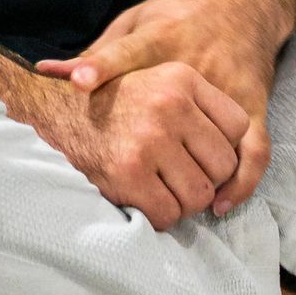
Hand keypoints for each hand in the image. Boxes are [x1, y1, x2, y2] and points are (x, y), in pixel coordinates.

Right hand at [23, 54, 258, 229]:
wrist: (53, 108)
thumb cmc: (113, 101)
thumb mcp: (156, 78)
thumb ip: (198, 104)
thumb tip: (242, 153)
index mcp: (181, 78)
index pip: (239, 126)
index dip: (223, 147)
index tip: (201, 152)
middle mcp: (169, 104)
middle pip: (224, 165)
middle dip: (205, 179)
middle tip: (181, 176)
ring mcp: (149, 140)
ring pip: (200, 195)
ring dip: (184, 201)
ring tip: (163, 188)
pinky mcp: (128, 173)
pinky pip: (168, 213)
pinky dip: (160, 216)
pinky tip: (144, 200)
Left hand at [38, 0, 286, 211]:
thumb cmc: (177, 15)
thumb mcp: (135, 21)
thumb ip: (99, 51)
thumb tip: (45, 70)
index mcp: (158, 40)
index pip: (124, 53)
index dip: (100, 66)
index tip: (78, 82)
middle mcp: (194, 64)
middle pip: (171, 115)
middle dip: (155, 154)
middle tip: (137, 183)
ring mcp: (228, 85)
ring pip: (218, 144)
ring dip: (202, 180)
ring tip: (182, 203)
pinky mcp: (255, 101)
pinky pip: (255, 149)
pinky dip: (241, 182)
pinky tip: (220, 202)